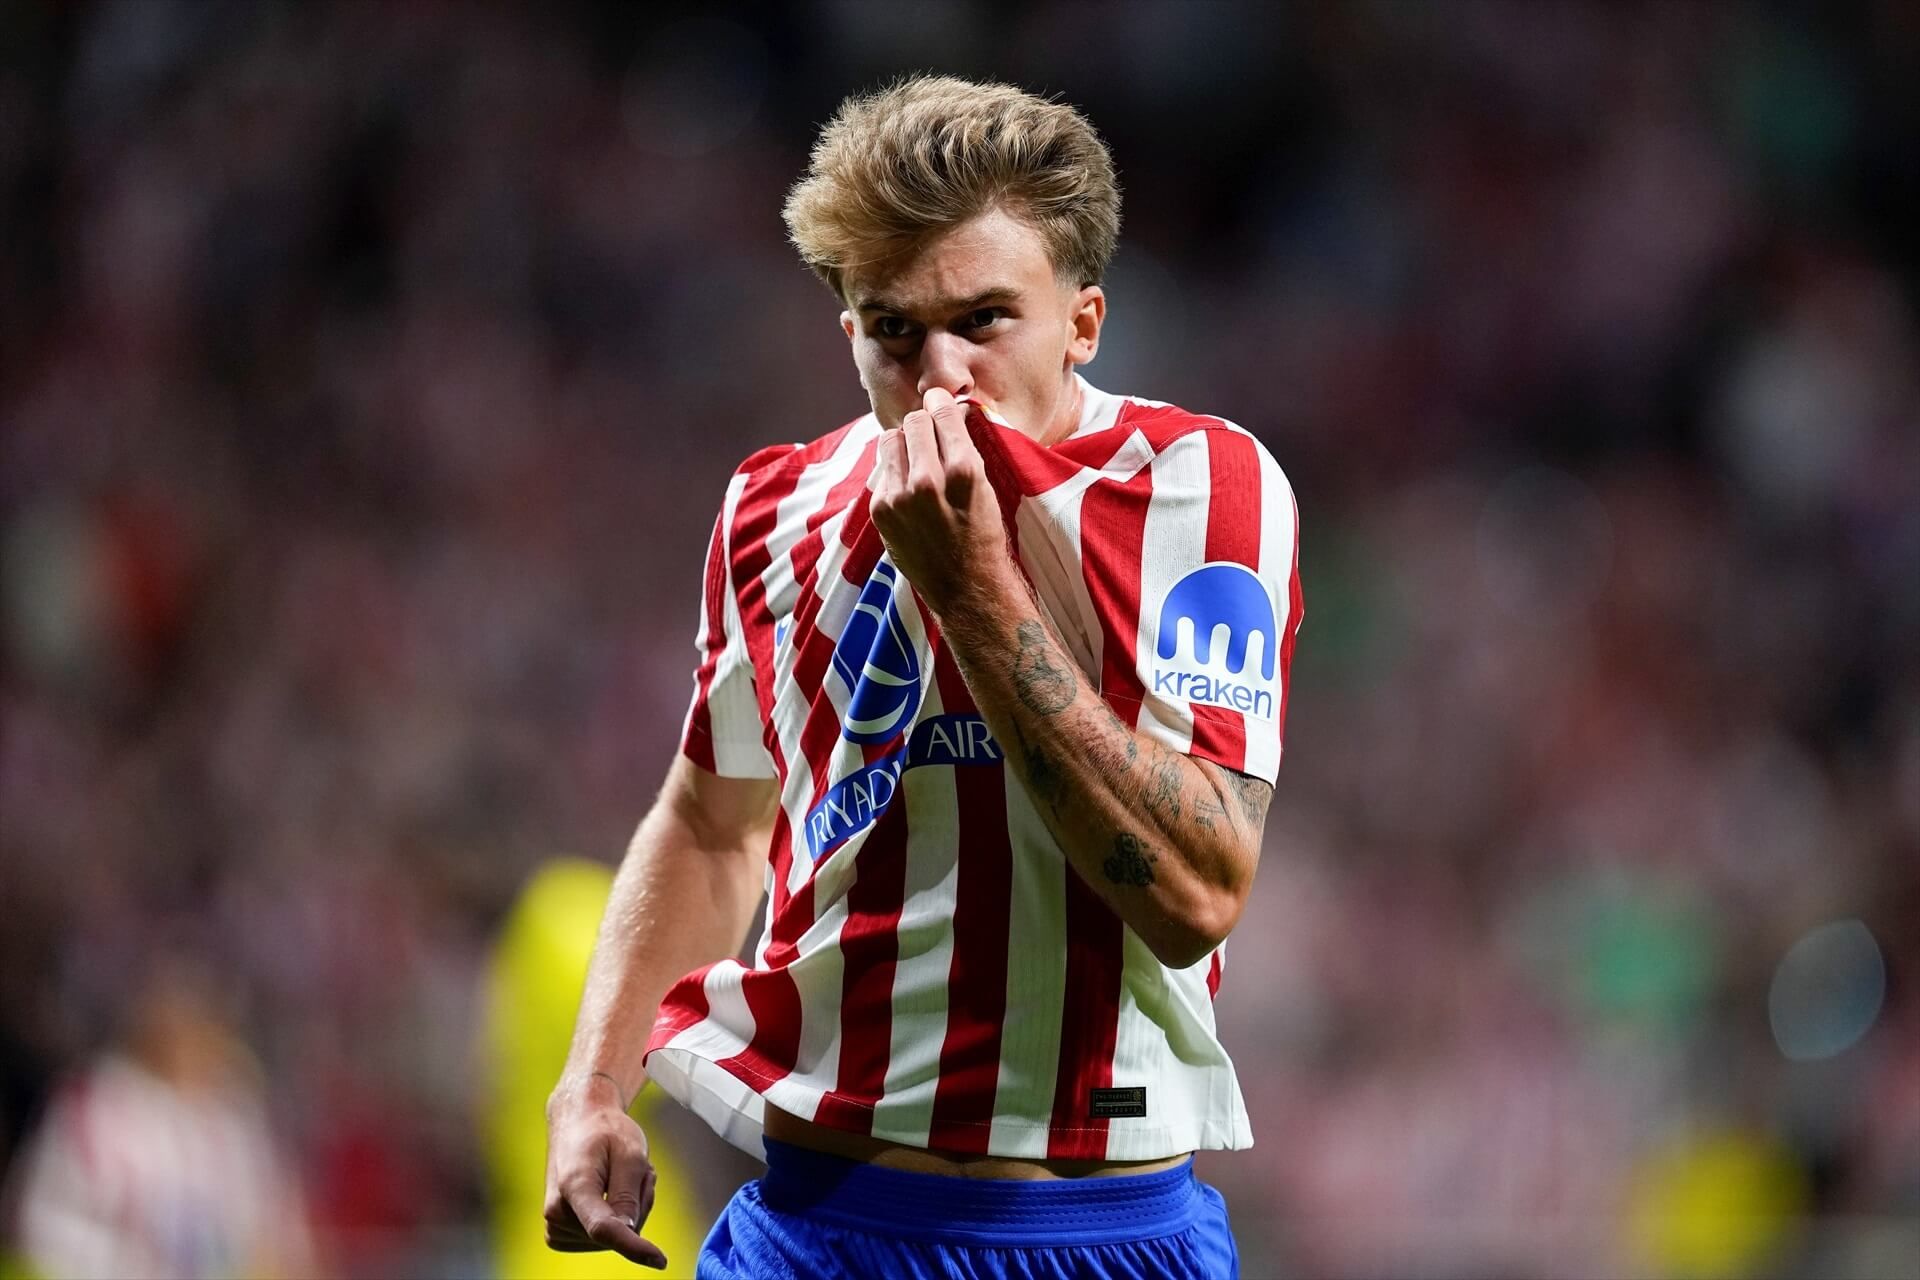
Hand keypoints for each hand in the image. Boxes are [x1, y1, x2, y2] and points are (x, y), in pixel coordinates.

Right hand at [543, 1076, 668, 1269]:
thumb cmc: (605, 1131)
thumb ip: (629, 1194)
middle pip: (617, 1231)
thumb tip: (628, 1232)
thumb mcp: (630, 1153)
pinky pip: (603, 1239)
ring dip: (630, 1209)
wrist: (579, 1122)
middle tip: (637, 1171)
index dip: (633, 1246)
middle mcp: (557, 1211)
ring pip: (614, 1236)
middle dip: (639, 1204)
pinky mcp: (560, 1233)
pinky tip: (612, 1191)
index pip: (604, 1228)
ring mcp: (555, 1225)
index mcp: (574, 1185)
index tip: (659, 1261)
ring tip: (621, 1175)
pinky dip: (618, 1218)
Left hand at [869, 387, 1013, 615]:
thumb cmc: (983, 536)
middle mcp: (927, 480)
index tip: (939, 403)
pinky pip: (883, 470)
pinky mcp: (881, 510)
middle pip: (913, 421)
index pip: (941, 412)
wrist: (965, 588)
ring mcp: (899, 496)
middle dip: (923, 423)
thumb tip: (947, 412)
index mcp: (963, 471)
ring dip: (904, 443)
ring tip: (917, 460)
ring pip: (891, 439)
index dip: (940, 404)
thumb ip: (964, 449)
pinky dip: (895, 473)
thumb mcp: (985, 488)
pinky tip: (909, 490)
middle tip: (930, 435)